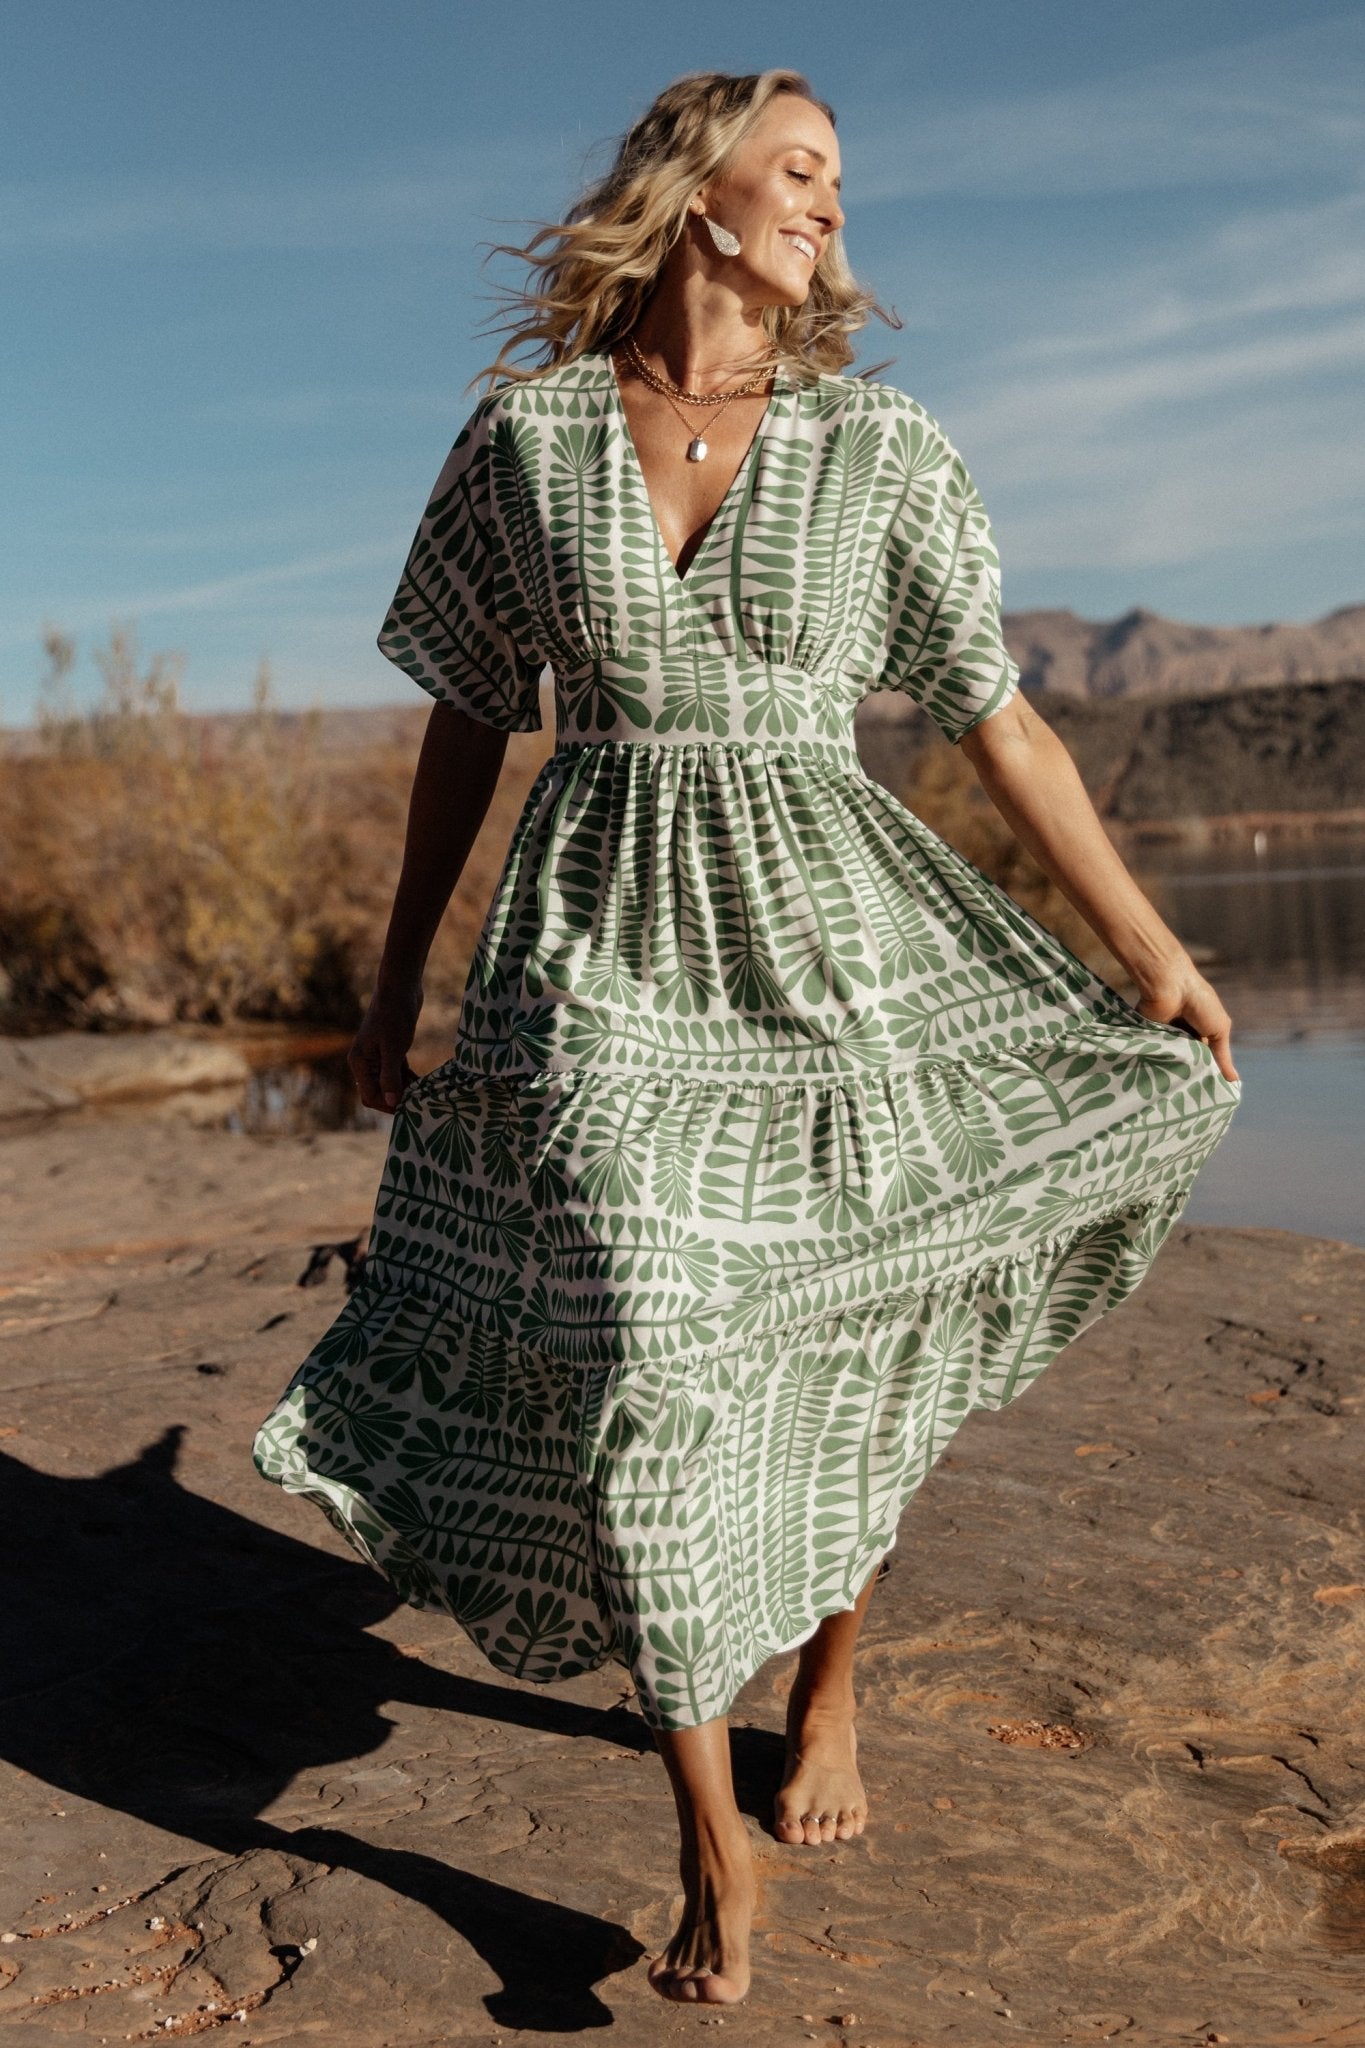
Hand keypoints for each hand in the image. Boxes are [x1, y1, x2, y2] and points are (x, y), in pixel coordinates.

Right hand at [348, 982, 421, 1110]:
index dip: (388, 1105)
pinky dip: (409, 1078)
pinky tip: (425, 1083)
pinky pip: (398, 1072)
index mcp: (359, 1062)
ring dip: (406, 1089)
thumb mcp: (394, 1048)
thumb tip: (392, 1103)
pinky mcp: (391, 1050)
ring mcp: (378, 1056)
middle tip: (422, 1102)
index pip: (370, 1096)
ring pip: (390, 1083)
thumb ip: (391, 1076)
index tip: (411, 1108)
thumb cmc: (395, 1015)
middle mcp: (365, 1062)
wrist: (400, 987)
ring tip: (426, 1094)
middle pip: (379, 1092)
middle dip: (398, 1098)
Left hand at [1132, 954, 1239, 1084]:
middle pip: (1185, 1062)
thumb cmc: (1200, 1004)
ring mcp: (1165, 1036)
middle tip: (1189, 1097)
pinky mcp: (1148, 1036)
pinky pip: (1152, 1054)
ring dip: (1170, 1070)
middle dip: (1188, 1075)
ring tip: (1172, 1093)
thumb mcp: (1219, 1029)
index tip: (1206, 1094)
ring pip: (1168, 1061)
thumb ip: (1223, 1056)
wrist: (1170, 986)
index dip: (1205, 1073)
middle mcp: (1182, 1035)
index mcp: (1201, 1032)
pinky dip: (1155, 1063)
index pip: (1204, 1059)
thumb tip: (1234, 1081)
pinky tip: (1156, 1080)